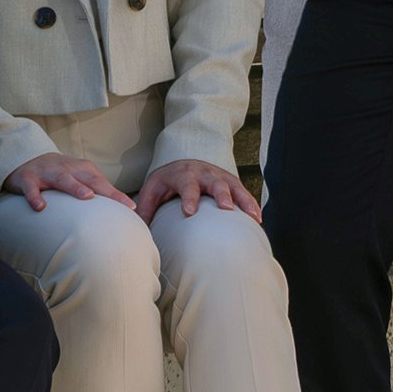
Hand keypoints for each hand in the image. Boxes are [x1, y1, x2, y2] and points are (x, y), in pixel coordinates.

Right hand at [2, 152, 135, 213]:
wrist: (27, 159)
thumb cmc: (60, 174)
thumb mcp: (79, 178)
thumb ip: (96, 192)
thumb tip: (120, 212)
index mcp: (82, 170)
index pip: (102, 184)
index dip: (117, 195)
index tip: (131, 208)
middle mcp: (67, 169)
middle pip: (88, 179)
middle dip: (104, 190)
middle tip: (119, 203)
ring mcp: (47, 172)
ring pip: (63, 179)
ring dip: (75, 187)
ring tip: (87, 196)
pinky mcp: (28, 179)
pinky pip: (31, 188)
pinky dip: (35, 196)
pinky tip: (40, 207)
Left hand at [134, 157, 261, 223]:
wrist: (185, 161)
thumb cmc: (167, 181)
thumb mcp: (153, 190)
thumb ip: (145, 208)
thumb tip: (134, 229)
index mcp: (183, 175)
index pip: (186, 186)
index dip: (189, 198)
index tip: (189, 212)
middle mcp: (204, 174)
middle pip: (214, 183)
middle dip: (221, 195)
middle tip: (226, 209)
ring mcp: (220, 177)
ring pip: (234, 187)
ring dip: (243, 201)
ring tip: (252, 217)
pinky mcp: (231, 183)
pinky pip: (243, 193)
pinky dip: (251, 204)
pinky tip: (257, 219)